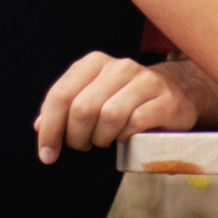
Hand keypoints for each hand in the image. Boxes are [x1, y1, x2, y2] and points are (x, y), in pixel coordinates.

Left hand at [34, 53, 203, 162]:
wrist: (177, 93)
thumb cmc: (126, 101)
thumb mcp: (92, 98)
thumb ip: (66, 108)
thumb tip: (40, 125)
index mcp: (95, 63)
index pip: (60, 95)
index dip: (49, 129)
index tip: (47, 154)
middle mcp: (121, 66)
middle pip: (82, 108)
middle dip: (76, 137)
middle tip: (82, 145)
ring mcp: (146, 81)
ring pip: (108, 116)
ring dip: (101, 138)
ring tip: (103, 141)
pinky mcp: (165, 99)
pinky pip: (134, 123)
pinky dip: (124, 137)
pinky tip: (126, 137)